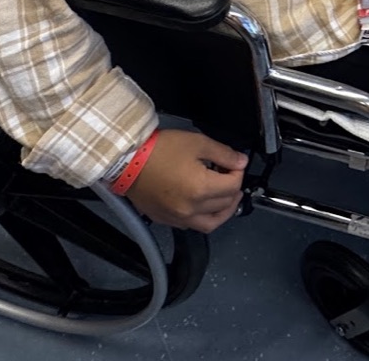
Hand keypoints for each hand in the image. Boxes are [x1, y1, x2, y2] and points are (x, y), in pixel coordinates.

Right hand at [125, 129, 247, 232]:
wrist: (128, 160)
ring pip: (211, 224)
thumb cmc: (160, 149)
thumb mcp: (196, 143)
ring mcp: (178, 218)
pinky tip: (203, 204)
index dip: (238, 172)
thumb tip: (241, 162)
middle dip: (233, 189)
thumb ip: (223, 153)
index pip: (233, 186)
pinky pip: (192, 225)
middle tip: (230, 175)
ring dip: (223, 211)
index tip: (235, 162)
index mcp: (201, 189)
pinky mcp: (167, 220)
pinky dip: (204, 217)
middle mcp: (191, 209)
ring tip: (226, 197)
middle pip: (225, 205)